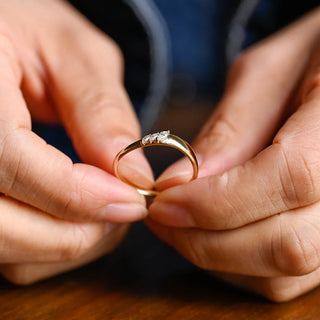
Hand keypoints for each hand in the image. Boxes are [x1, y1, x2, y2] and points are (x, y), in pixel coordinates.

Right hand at [0, 0, 152, 283]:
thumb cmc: (27, 25)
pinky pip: (6, 248)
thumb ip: (101, 111)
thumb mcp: (72, 52)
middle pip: (5, 228)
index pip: (14, 165)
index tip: (133, 202)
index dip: (81, 196)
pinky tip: (74, 213)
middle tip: (123, 210)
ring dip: (66, 242)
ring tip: (104, 211)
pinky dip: (48, 243)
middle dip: (78, 232)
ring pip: (6, 249)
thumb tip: (133, 175)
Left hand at [148, 7, 319, 301]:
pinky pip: (282, 278)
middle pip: (285, 244)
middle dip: (204, 240)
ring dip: (214, 256)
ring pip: (281, 273)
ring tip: (177, 224)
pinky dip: (235, 266)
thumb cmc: (309, 55)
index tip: (162, 199)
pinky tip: (207, 234)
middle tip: (160, 214)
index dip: (216, 200)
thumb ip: (230, 129)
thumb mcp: (267, 74)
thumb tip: (180, 182)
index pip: (289, 179)